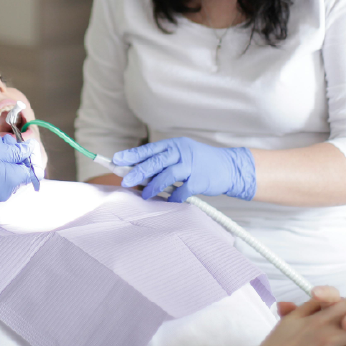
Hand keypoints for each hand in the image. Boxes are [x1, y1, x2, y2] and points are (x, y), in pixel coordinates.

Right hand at [0, 135, 35, 206]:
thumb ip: (16, 151)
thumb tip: (31, 150)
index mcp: (12, 181)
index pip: (31, 171)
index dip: (27, 156)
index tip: (18, 145)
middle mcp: (5, 193)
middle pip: (17, 172)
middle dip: (12, 155)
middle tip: (0, 141)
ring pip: (5, 175)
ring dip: (1, 161)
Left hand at [112, 137, 255, 201]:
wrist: (229, 166)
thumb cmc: (200, 161)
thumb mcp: (181, 154)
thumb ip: (163, 161)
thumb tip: (139, 173)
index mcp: (174, 144)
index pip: (149, 149)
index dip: (132, 155)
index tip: (116, 159)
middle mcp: (181, 152)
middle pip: (155, 161)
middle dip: (138, 171)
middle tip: (124, 180)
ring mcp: (191, 165)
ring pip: (167, 175)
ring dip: (153, 186)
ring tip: (144, 194)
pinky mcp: (200, 180)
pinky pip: (182, 190)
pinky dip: (174, 197)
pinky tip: (169, 200)